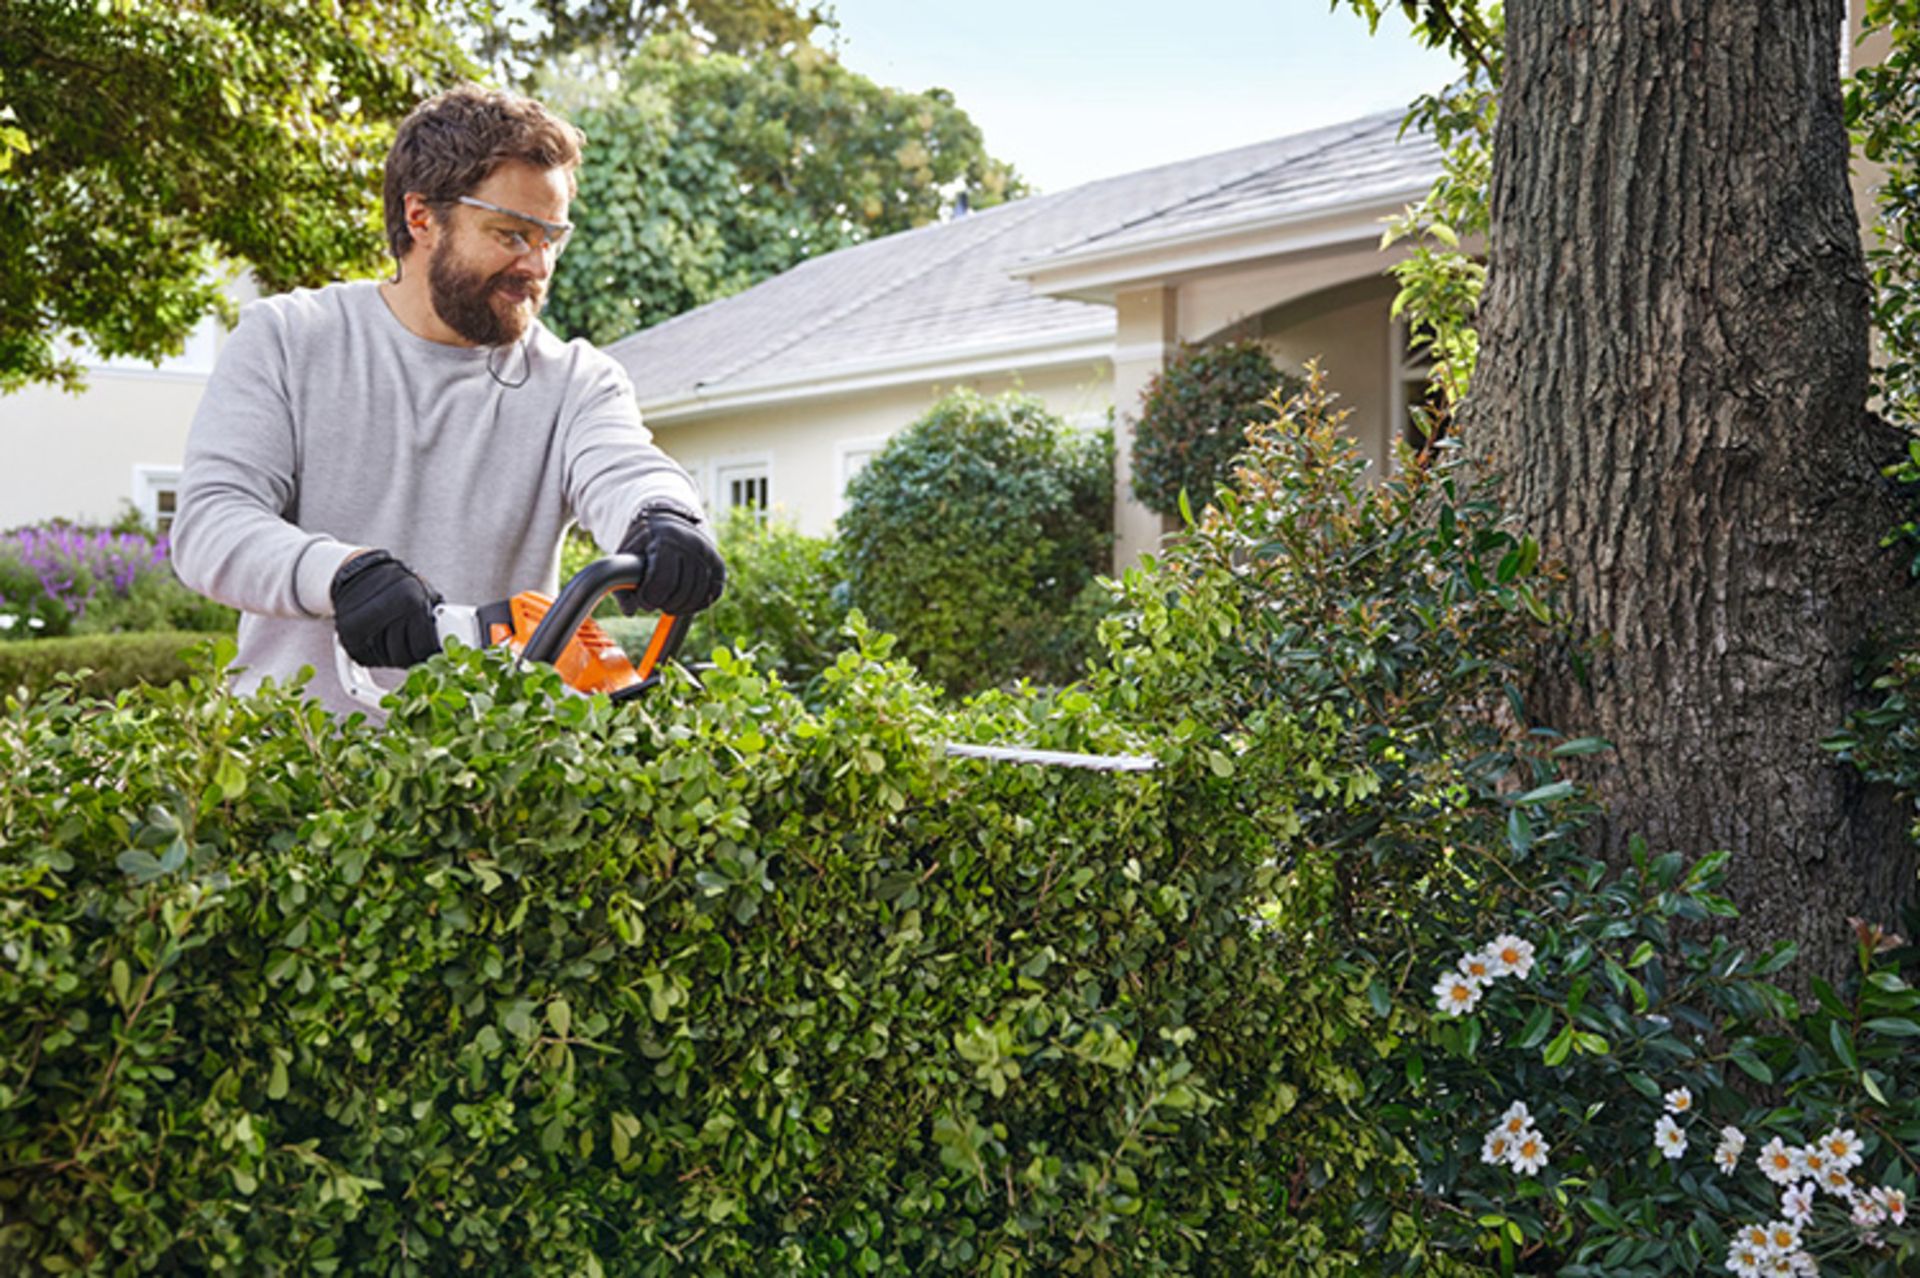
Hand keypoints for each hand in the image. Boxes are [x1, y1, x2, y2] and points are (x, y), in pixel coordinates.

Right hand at [330, 550, 443, 667]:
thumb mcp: (424, 593)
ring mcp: (363, 624)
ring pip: (385, 660)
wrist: (361, 572)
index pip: (425, 647)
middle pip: (404, 657)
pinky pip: (366, 659)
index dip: (430, 654)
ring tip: (395, 639)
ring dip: (393, 657)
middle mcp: (385, 610)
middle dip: (411, 657)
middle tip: (413, 647)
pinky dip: (375, 656)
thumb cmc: (398, 585)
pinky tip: (380, 640)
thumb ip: (437, 617)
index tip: (430, 652)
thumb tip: (456, 644)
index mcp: (411, 601)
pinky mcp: (347, 634)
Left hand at [615, 506, 725, 614]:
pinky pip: (713, 592)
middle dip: (666, 604)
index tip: (644, 602)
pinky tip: (685, 604)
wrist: (671, 520)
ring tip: (669, 606)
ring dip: (682, 607)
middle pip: (682, 589)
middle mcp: (691, 543)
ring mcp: (707, 553)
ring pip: (699, 593)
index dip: (651, 598)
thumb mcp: (627, 556)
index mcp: (666, 538)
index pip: (663, 580)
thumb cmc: (645, 542)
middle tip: (655, 604)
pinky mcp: (718, 563)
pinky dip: (699, 603)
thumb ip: (622, 583)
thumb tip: (630, 611)